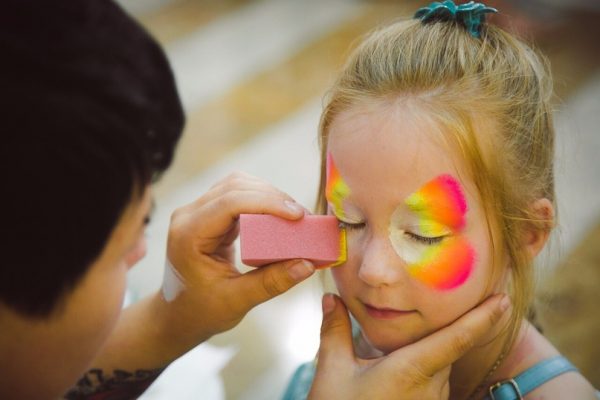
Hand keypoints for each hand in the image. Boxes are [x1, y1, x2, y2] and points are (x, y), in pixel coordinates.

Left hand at [159, 172, 314, 345]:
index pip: (230, 203)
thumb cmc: (200, 311)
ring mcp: (197, 212)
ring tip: (295, 215)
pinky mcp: (209, 214)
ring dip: (268, 195)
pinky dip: (261, 201)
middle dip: (272, 197)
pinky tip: (280, 215)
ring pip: (237, 185)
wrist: (177, 315)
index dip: (266, 203)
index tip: (297, 215)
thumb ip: (271, 283)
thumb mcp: (237, 301)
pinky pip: (238, 196)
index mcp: (189, 234)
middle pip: (235, 187)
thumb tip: (307, 265)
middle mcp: (189, 216)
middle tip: (303, 217)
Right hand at [309, 294, 509, 399]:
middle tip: (425, 317)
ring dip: (424, 356)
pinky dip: (421, 373)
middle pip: (445, 348)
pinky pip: (433, 385)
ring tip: (394, 358)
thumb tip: (332, 297)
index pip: (457, 338)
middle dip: (437, 332)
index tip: (505, 300)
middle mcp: (431, 387)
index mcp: (412, 368)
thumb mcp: (333, 371)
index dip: (483, 317)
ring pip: (439, 367)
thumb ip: (335, 330)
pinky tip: (394, 377)